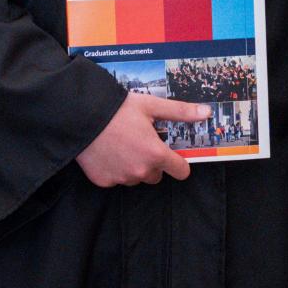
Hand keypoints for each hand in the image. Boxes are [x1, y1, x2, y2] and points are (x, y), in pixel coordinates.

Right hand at [77, 92, 210, 187]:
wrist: (82, 116)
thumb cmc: (118, 110)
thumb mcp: (152, 106)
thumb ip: (180, 112)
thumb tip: (206, 113)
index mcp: (155, 154)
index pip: (180, 171)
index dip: (180, 163)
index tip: (175, 156)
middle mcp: (140, 170)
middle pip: (157, 175)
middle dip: (154, 162)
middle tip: (143, 142)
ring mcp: (121, 178)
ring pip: (137, 177)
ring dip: (135, 166)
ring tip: (124, 145)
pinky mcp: (104, 181)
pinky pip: (117, 179)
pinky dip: (116, 169)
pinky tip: (110, 152)